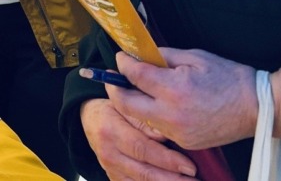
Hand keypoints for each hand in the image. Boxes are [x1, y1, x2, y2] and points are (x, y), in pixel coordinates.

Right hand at [80, 98, 196, 179]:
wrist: (91, 121)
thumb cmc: (113, 110)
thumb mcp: (124, 106)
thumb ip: (144, 121)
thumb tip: (165, 135)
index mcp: (110, 131)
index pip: (142, 149)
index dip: (167, 160)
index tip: (190, 166)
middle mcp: (108, 153)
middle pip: (144, 172)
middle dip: (173, 179)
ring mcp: (110, 168)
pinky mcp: (114, 178)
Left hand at [109, 48, 258, 149]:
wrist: (256, 107)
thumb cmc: (227, 78)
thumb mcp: (193, 56)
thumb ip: (162, 56)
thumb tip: (139, 54)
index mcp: (174, 88)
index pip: (134, 75)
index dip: (122, 63)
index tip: (120, 57)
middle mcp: (171, 113)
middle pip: (125, 103)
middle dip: (115, 88)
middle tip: (112, 77)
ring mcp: (177, 131)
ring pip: (139, 118)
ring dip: (131, 103)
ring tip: (132, 89)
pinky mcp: (183, 141)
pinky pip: (157, 128)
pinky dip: (151, 115)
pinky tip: (156, 104)